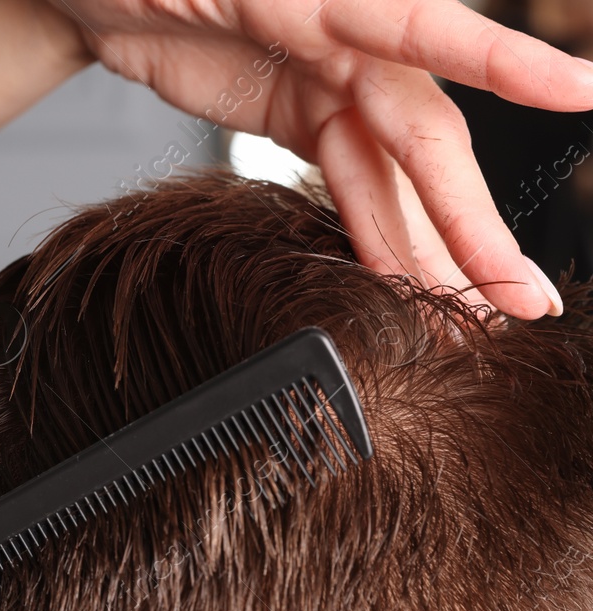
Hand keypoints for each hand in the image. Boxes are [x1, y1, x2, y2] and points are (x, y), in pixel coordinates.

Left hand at [47, 0, 592, 316]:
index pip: (426, 29)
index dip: (503, 61)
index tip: (578, 93)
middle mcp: (349, 35)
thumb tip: (309, 9)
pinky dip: (383, 237)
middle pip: (425, 139)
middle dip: (473, 223)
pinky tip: (414, 285)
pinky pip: (357, 183)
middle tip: (521, 299)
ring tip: (481, 319)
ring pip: (400, 176)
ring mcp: (331, 79)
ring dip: (440, 251)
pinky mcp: (306, 114)